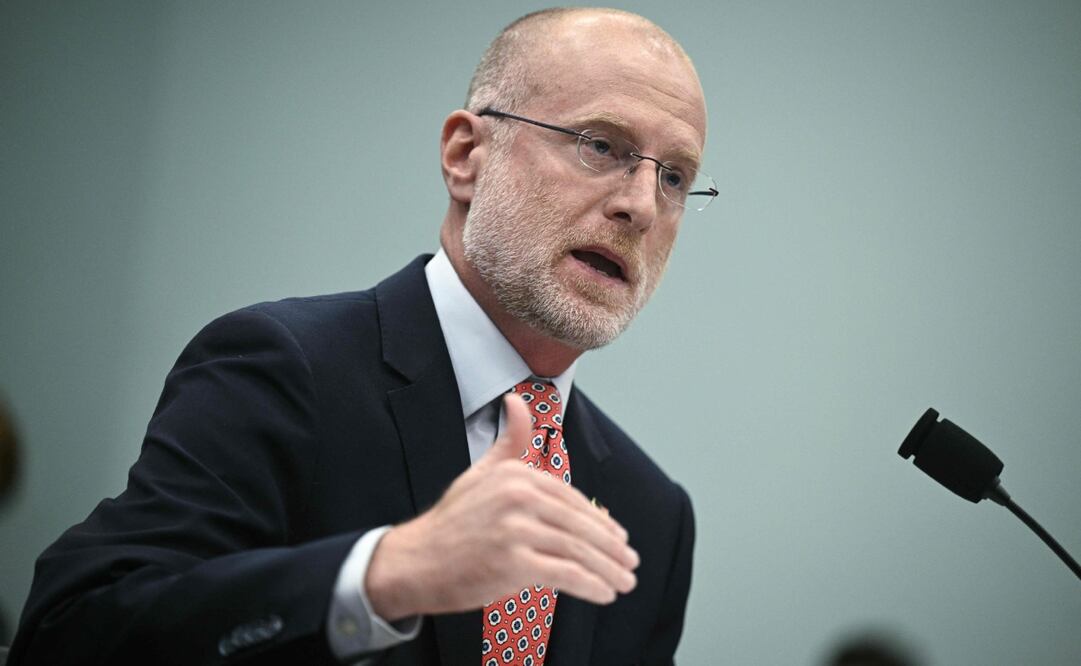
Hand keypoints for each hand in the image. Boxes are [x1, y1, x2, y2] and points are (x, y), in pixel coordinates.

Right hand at [365, 393, 638, 620]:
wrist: (415, 561)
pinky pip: (566, 574)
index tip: (617, 536)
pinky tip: (604, 593)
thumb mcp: (481, 471)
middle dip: (611, 546)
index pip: (571, 499)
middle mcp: (518, 496)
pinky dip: (591, 586)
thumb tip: (517, 401)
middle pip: (579, 524)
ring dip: (608, 569)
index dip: (599, 520)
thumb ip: (509, 441)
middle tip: (630, 561)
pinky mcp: (514, 563)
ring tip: (624, 581)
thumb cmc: (452, 521)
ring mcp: (516, 530)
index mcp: (516, 474)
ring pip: (578, 550)